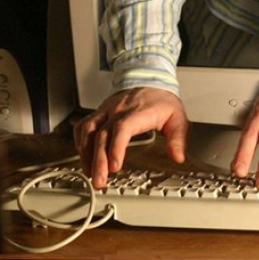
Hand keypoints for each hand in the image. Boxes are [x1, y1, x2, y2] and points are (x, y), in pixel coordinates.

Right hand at [73, 87, 187, 188]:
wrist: (149, 79)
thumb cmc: (161, 101)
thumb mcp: (178, 117)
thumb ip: (178, 138)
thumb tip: (177, 156)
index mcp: (138, 112)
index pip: (122, 129)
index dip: (116, 148)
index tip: (115, 167)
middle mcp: (118, 111)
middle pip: (102, 134)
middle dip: (98, 160)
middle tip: (99, 180)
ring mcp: (106, 111)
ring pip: (88, 130)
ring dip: (86, 153)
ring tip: (90, 172)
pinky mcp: (99, 112)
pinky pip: (83, 126)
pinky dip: (80, 142)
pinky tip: (83, 156)